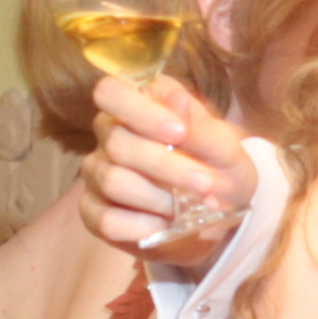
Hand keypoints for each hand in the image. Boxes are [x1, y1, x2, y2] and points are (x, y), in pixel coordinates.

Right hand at [77, 74, 257, 260]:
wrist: (220, 217)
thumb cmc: (219, 169)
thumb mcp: (224, 149)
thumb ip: (200, 127)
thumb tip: (178, 100)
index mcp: (138, 104)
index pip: (110, 92)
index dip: (140, 112)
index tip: (178, 133)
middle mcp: (110, 134)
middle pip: (117, 143)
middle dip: (167, 167)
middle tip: (205, 183)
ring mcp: (97, 173)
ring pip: (113, 181)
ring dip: (160, 198)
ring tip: (189, 206)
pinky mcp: (93, 213)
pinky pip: (107, 220)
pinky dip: (144, 226)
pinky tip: (166, 225)